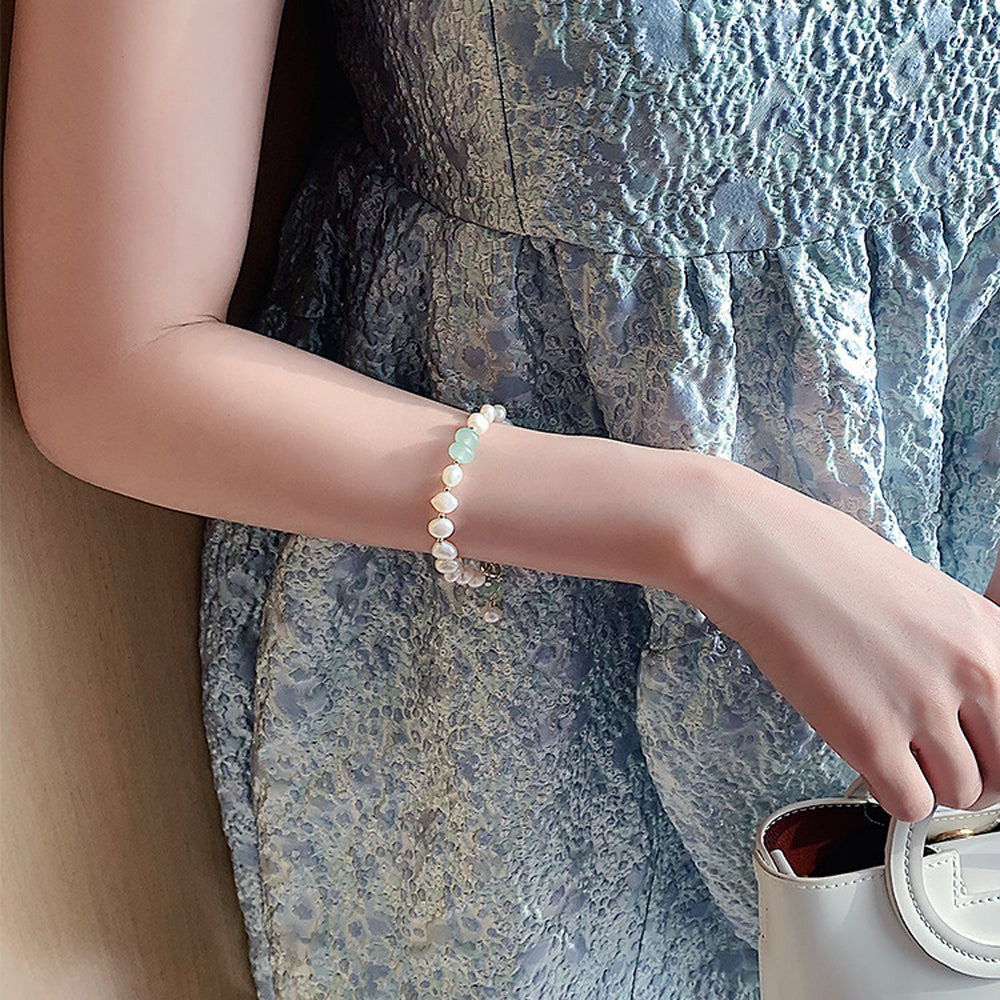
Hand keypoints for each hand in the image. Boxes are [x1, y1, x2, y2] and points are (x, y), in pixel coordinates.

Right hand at [686, 462, 999, 821]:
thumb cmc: (821, 560)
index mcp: (988, 631)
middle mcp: (969, 669)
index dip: (994, 744)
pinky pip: (910, 804)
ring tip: (892, 753)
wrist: (761, 554)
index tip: (973, 748)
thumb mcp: (921, 594)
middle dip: (972, 774)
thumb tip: (963, 699)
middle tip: (934, 761)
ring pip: (959, 793)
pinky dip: (893, 794)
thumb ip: (955, 648)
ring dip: (927, 782)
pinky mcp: (869, 735)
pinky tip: (869, 760)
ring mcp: (920, 704)